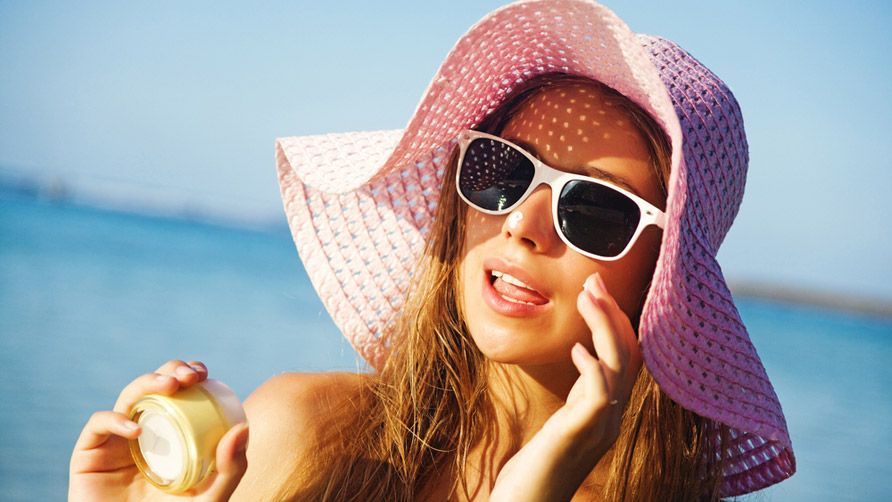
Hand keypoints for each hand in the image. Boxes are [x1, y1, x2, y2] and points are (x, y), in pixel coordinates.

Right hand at [69, 360, 249, 501]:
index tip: (203, 374)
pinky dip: (114, 419)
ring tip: (169, 385)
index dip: (188, 374)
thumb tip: (243, 428)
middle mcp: (143, 433)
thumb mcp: (211, 497)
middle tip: (190, 375)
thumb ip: (230, 469)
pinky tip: (135, 429)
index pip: (180, 394)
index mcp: (171, 435)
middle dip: (170, 370)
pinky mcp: (88, 456)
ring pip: (127, 398)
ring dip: (147, 383)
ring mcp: (115, 443)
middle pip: (153, 388)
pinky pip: (97, 425)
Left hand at [490, 272, 642, 500]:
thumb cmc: (537, 468)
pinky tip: (575, 349)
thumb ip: (577, 395)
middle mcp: (610, 418)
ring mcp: (598, 427)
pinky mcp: (578, 434)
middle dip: (612, 313)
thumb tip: (582, 357)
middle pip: (628, 355)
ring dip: (604, 327)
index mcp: (607, 412)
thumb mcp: (563, 421)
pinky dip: (592, 365)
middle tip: (593, 281)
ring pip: (618, 366)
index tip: (596, 290)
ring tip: (586, 297)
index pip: (628, 358)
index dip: (617, 321)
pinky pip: (598, 394)